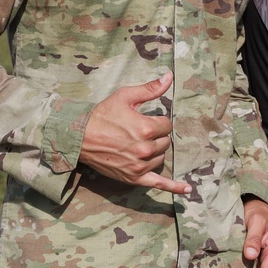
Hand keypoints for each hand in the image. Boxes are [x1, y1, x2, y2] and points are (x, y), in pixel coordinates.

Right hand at [78, 72, 190, 193]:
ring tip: (136, 145)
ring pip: (161, 158)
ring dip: (154, 152)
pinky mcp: (134, 178)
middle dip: (156, 136)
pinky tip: (187, 190)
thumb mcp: (126, 96)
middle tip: (138, 132)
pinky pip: (159, 183)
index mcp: (146, 128)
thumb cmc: (103, 114)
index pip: (167, 125)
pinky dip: (174, 187)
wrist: (80, 137)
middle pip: (165, 142)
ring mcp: (140, 165)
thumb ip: (150, 89)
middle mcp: (145, 149)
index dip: (157, 121)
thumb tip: (169, 77)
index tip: (144, 120)